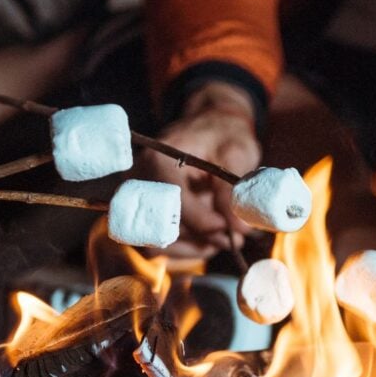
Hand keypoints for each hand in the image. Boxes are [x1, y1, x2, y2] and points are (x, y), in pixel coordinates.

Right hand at [136, 82, 261, 258]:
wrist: (210, 127)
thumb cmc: (224, 136)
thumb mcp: (236, 155)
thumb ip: (234, 192)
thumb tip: (239, 231)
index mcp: (159, 160)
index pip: (173, 203)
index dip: (203, 222)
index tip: (229, 228)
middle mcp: (138, 180)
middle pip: (161, 227)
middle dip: (199, 239)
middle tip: (232, 239)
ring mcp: (136, 198)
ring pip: (156, 242)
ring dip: (191, 248)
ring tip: (224, 240)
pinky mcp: (142, 212)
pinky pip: (155, 244)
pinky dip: (183, 249)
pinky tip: (207, 241)